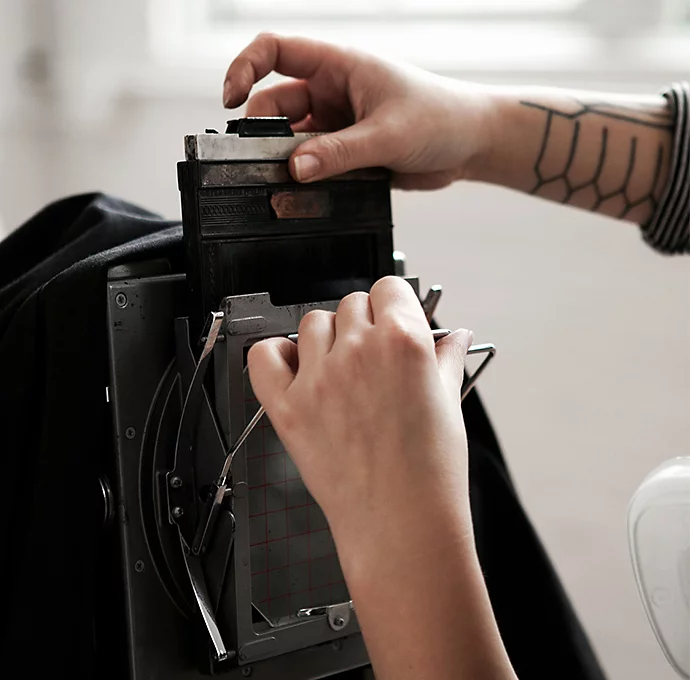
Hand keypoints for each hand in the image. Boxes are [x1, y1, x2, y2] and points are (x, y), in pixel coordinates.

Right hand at [223, 33, 493, 189]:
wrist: (469, 144)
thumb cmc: (440, 118)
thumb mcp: (388, 133)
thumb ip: (341, 152)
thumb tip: (296, 169)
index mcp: (339, 67)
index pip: (276, 51)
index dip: (244, 69)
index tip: (229, 100)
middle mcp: (331, 93)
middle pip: (276, 107)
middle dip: (264, 134)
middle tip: (266, 165)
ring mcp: (336, 125)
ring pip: (293, 142)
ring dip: (288, 163)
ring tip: (292, 185)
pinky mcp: (346, 154)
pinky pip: (315, 166)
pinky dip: (308, 180)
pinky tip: (311, 194)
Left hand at [246, 276, 472, 534]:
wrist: (401, 524)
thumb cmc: (430, 473)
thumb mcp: (449, 404)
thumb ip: (446, 358)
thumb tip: (453, 336)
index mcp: (402, 342)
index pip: (388, 289)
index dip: (394, 304)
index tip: (393, 320)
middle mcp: (357, 351)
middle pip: (351, 303)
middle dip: (364, 322)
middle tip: (373, 355)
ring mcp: (318, 378)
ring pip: (312, 324)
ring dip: (327, 337)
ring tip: (342, 369)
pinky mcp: (288, 407)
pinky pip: (264, 356)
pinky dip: (276, 355)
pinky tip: (296, 367)